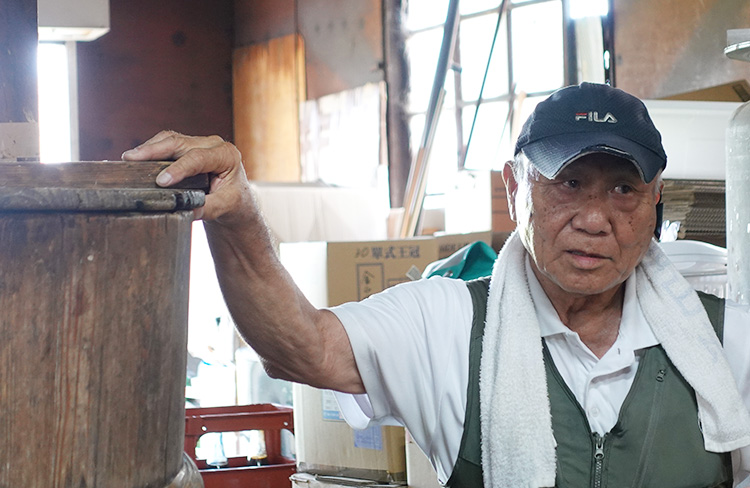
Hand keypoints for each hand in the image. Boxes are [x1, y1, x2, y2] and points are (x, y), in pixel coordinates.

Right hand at [122, 131, 252, 222]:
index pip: (198, 158)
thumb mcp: (225, 207)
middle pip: (180, 143)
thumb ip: (207, 208)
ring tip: (128, 158)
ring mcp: (200, 142)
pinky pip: (167, 143)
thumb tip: (186, 210)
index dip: (178, 168)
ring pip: (171, 139)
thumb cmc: (233, 201)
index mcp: (227, 155)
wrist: (235, 198)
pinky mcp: (188, 146)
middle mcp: (213, 144)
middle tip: (131, 159)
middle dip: (154, 150)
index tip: (161, 181)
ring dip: (149, 148)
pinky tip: (136, 158)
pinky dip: (152, 149)